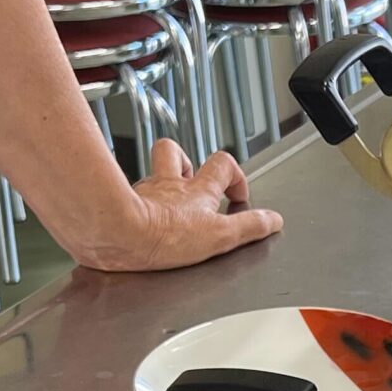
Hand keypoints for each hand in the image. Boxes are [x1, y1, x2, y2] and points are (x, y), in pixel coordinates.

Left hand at [71, 139, 281, 272]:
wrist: (119, 236)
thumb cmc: (165, 236)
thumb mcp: (220, 236)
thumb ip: (248, 227)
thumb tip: (273, 221)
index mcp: (197, 190)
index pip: (222, 164)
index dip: (234, 176)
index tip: (238, 196)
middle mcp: (169, 185)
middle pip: (175, 154)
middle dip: (187, 164)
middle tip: (194, 184)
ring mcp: (143, 193)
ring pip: (150, 171)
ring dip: (161, 178)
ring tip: (167, 197)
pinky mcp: (121, 204)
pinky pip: (128, 194)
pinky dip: (135, 201)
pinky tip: (136, 218)